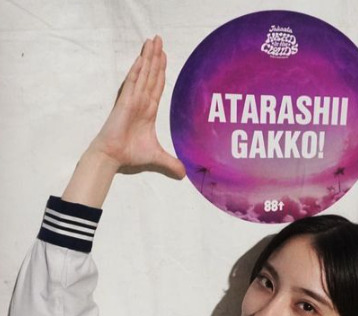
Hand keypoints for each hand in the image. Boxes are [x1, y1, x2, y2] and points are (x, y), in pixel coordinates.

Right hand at [89, 36, 185, 178]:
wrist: (114, 157)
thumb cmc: (130, 154)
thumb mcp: (157, 157)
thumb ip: (171, 163)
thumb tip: (184, 175)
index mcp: (148, 110)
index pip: (157, 86)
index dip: (161, 71)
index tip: (165, 56)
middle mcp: (141, 102)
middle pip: (151, 75)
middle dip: (156, 57)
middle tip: (159, 39)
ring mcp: (133, 100)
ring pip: (143, 75)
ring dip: (149, 58)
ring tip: (153, 41)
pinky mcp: (125, 102)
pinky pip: (133, 83)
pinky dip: (137, 70)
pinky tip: (142, 58)